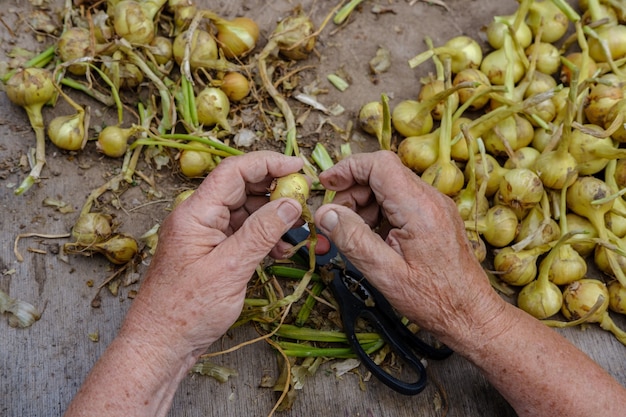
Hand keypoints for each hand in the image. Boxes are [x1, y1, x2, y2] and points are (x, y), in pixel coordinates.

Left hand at [122, 151, 303, 356]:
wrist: (161, 345)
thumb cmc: (185, 311)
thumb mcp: (230, 269)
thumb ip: (261, 233)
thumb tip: (290, 204)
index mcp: (195, 213)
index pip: (234, 172)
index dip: (267, 163)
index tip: (298, 167)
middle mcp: (199, 218)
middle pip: (241, 189)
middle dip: (275, 191)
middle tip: (304, 200)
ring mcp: (205, 235)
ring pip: (245, 212)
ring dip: (272, 219)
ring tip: (296, 233)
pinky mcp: (212, 253)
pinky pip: (242, 234)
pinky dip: (263, 238)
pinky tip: (280, 250)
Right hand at [313, 151, 503, 345]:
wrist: (470, 314)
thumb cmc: (433, 300)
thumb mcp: (385, 274)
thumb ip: (352, 239)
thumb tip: (324, 213)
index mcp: (419, 209)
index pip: (379, 164)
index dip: (348, 168)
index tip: (326, 184)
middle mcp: (431, 199)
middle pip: (383, 173)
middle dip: (352, 190)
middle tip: (335, 220)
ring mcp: (435, 206)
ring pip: (390, 186)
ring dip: (364, 203)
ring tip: (354, 234)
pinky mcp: (435, 216)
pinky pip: (400, 201)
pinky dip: (379, 212)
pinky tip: (373, 238)